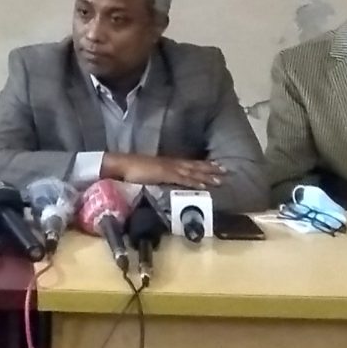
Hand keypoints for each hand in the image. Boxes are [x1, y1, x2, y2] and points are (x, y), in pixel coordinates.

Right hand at [106, 154, 223, 189]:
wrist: (120, 165)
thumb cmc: (131, 169)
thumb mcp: (149, 172)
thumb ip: (159, 175)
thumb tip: (165, 181)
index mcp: (167, 162)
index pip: (189, 163)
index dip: (203, 164)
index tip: (216, 165)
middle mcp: (171, 163)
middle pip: (194, 165)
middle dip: (210, 168)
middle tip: (226, 170)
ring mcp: (168, 168)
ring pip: (192, 172)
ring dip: (207, 175)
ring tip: (221, 179)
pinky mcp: (164, 174)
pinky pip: (182, 179)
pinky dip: (194, 181)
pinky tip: (204, 186)